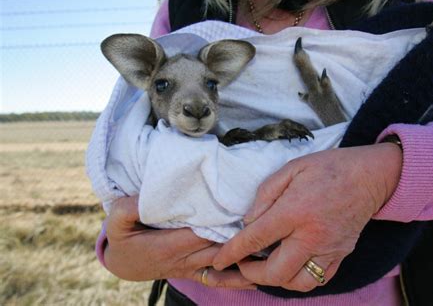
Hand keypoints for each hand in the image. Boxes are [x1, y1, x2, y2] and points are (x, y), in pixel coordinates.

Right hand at [104, 195, 254, 288]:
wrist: (123, 265)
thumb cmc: (122, 240)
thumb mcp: (115, 223)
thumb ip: (127, 210)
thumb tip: (145, 198)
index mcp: (168, 245)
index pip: (202, 232)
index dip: (223, 223)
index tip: (242, 210)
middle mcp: (184, 259)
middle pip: (218, 247)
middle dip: (240, 237)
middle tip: (266, 224)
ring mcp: (191, 267)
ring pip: (222, 264)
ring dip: (243, 257)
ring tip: (270, 249)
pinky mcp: (194, 272)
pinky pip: (218, 279)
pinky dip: (237, 279)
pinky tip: (258, 276)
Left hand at [213, 143, 401, 291]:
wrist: (370, 176)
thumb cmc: (329, 168)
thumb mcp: (291, 169)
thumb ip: (265, 194)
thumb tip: (249, 220)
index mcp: (295, 210)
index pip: (256, 238)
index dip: (232, 252)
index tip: (218, 260)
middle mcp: (312, 236)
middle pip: (275, 272)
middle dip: (250, 273)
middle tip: (241, 263)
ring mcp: (329, 249)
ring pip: (296, 283)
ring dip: (274, 280)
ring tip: (263, 267)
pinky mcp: (341, 255)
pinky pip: (317, 280)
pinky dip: (298, 279)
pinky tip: (289, 266)